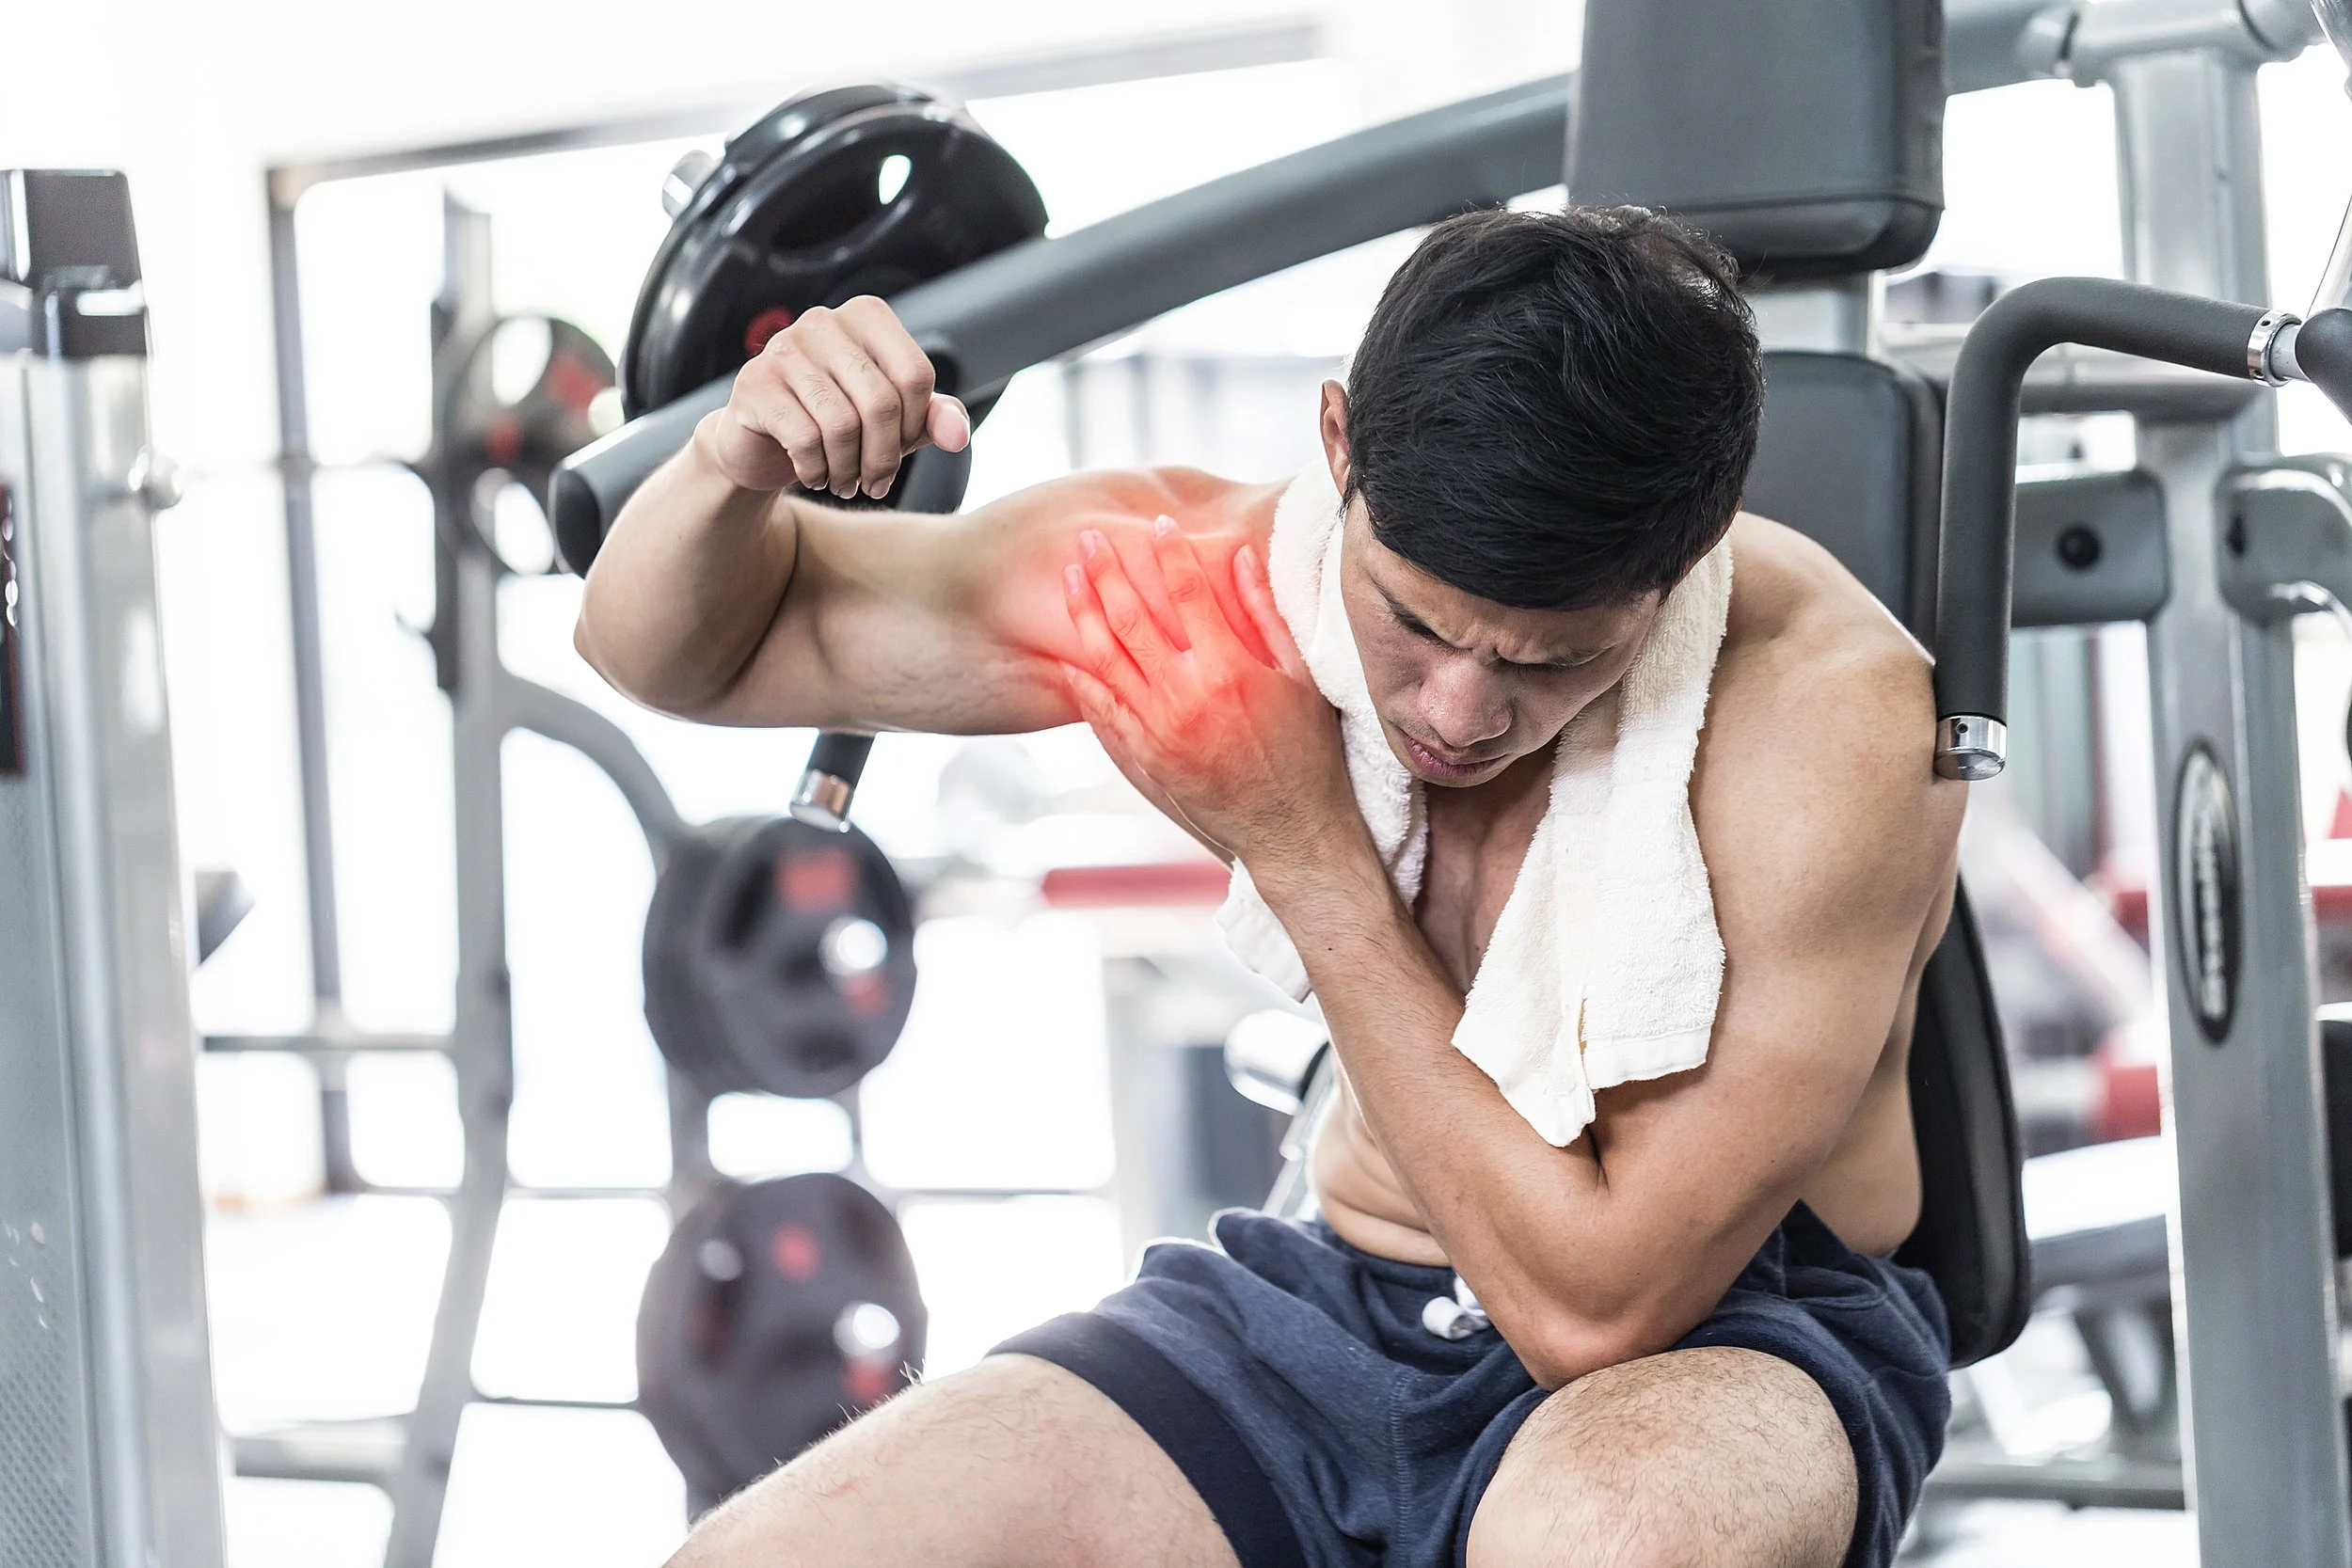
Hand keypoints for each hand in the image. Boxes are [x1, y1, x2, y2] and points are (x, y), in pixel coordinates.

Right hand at [697, 295, 969, 498]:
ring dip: (849, 470)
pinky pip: (804, 439)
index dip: (915, 426)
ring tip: (845, 483)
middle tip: (875, 483)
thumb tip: (958, 434)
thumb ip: (932, 418)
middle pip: (880, 402)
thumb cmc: (836, 423)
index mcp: (866, 316)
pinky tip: (813, 474)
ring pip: (842, 425)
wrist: (762, 443)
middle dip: (884, 458)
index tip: (899, 449)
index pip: (915, 375)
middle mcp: (824, 321)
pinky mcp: (754, 384)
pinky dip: (815, 470)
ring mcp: (784, 348)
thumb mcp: (895, 420)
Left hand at [1060, 516, 1357, 870]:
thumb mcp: (1300, 678)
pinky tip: (1068, 651)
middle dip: (1108, 571)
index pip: (1188, 592)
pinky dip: (1082, 677)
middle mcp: (1187, 696)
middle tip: (1090, 539)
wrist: (1291, 830)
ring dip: (1085, 613)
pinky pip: (1102, 708)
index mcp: (1230, 669)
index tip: (1159, 524)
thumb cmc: (1307, 753)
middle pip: (1132, 617)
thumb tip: (1239, 558)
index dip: (1170, 552)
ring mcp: (1159, 729)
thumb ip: (1266, 615)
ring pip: (1106, 658)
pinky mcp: (1146, 756)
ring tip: (1069, 579)